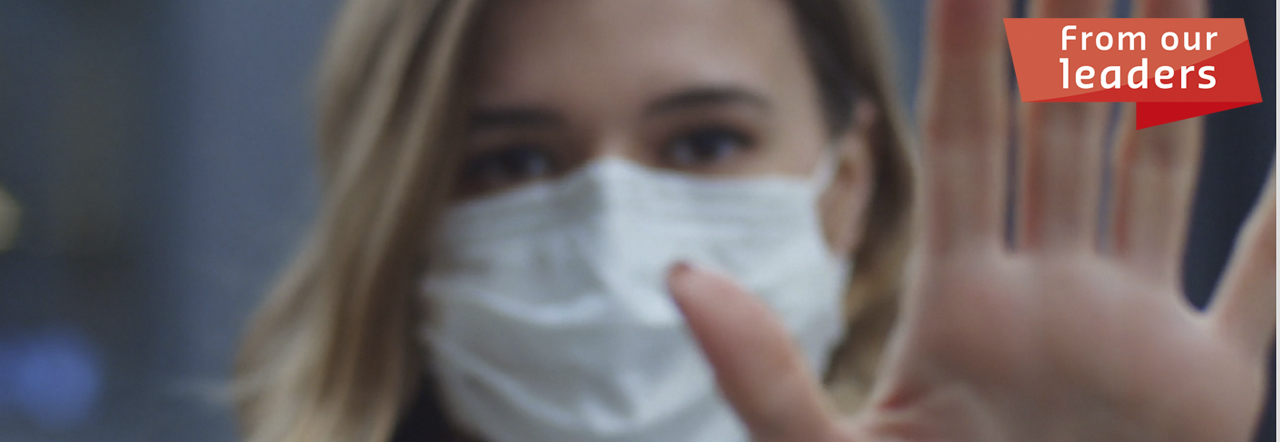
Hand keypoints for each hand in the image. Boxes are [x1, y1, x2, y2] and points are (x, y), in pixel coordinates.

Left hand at [667, 0, 1274, 439]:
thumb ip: (759, 375)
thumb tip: (679, 277)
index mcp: (962, 302)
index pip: (963, 140)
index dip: (967, 51)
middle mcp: (1049, 294)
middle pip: (1058, 131)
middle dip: (1067, 33)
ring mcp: (1131, 330)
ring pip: (1152, 173)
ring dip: (1166, 84)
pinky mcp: (1206, 385)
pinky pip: (1259, 285)